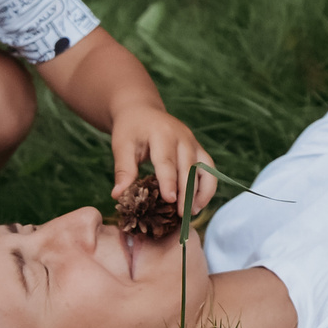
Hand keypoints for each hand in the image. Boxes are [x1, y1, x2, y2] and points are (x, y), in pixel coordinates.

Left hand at [109, 103, 215, 219]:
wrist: (143, 111)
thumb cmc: (130, 129)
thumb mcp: (122, 146)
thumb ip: (123, 170)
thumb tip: (118, 195)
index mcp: (162, 133)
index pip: (167, 160)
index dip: (169, 181)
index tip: (169, 200)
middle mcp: (183, 137)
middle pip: (189, 167)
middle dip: (187, 193)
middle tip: (180, 216)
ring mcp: (194, 143)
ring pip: (205, 169)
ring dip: (202, 192)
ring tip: (192, 213)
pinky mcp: (199, 150)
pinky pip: (209, 170)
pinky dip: (206, 188)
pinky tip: (197, 205)